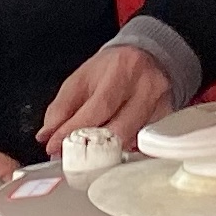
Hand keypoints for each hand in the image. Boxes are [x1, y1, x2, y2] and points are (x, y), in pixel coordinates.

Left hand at [36, 42, 178, 150]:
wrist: (148, 55)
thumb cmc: (112, 68)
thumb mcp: (81, 79)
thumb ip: (61, 108)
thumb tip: (47, 136)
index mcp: (119, 70)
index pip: (97, 108)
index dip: (74, 131)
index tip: (56, 147)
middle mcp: (144, 86)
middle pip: (119, 128)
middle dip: (92, 149)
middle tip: (73, 160)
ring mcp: (160, 104)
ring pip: (133, 140)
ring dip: (109, 153)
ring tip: (91, 159)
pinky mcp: (168, 118)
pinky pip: (146, 143)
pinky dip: (127, 151)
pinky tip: (115, 152)